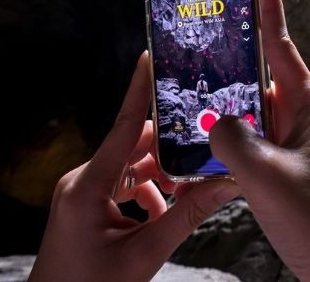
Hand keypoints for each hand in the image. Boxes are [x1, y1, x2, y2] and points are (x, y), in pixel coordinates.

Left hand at [30, 52, 239, 281]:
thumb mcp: (145, 254)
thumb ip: (187, 215)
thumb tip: (228, 183)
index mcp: (89, 185)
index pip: (125, 126)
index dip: (140, 89)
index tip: (152, 55)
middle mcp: (81, 181)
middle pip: (134, 146)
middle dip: (171, 147)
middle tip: (206, 141)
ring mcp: (81, 193)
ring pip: (131, 167)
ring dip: (161, 176)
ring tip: (189, 189)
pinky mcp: (85, 205)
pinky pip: (121, 185)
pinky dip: (146, 193)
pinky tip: (163, 214)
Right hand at [210, 0, 309, 280]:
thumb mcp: (266, 174)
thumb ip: (232, 139)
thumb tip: (214, 122)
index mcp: (308, 105)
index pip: (282, 47)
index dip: (269, 11)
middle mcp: (301, 116)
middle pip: (259, 76)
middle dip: (229, 60)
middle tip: (195, 40)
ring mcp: (292, 142)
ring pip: (250, 111)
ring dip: (223, 106)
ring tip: (185, 94)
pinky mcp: (282, 166)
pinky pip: (249, 141)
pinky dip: (226, 140)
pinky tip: (199, 144)